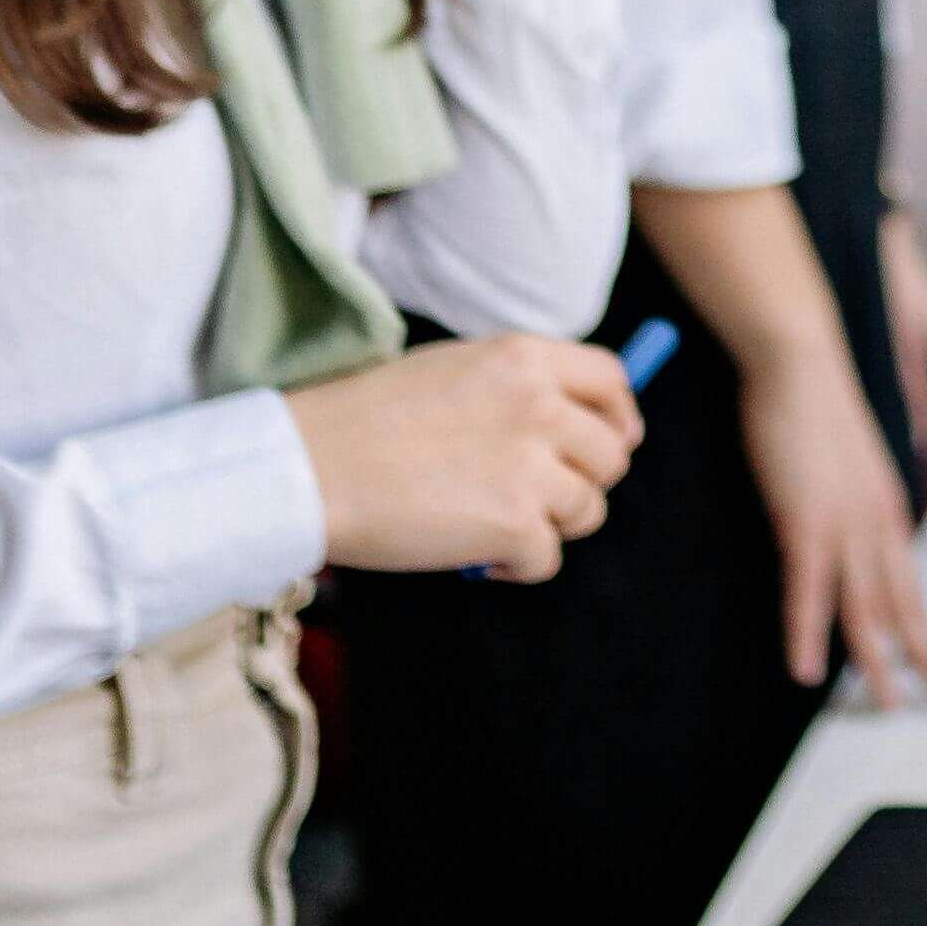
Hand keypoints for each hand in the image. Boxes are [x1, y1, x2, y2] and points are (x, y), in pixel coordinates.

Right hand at [286, 332, 637, 580]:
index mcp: (523, 358)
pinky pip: (548, 558)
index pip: (610, 379)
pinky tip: (476, 557)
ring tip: (494, 525)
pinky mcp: (516, 524)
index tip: (613, 442)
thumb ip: (514, 388)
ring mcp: (532, 466)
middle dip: (582, 482)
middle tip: (537, 498)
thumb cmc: (361, 420)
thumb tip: (571, 425)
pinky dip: (517, 567)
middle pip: (611, 454)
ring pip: (588, 509)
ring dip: (550, 526)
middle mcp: (539, 405)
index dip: (619, 417)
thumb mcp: (451, 370)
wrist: (307, 469)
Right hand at [750, 358, 926, 703]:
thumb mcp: (844, 462)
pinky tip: (808, 671)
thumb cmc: (813, 404)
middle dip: (924, 657)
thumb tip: (846, 529)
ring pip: (866, 608)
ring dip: (874, 663)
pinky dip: (808, 634)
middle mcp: (877, 522)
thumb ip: (851, 499)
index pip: (911, 582)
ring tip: (884, 707)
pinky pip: (809, 590)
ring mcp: (844, 524)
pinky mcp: (805, 520)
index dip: (925, 627)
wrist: (800, 359)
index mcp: (887, 508)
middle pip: (903, 604)